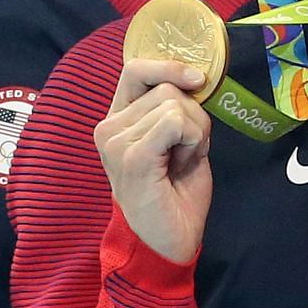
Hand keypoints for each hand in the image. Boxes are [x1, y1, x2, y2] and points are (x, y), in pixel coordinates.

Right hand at [94, 59, 213, 263]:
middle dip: (193, 115)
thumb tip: (194, 78)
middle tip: (186, 150)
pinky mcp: (132, 156)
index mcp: (117, 120)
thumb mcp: (178, 141)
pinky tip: (181, 164)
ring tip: (181, 162)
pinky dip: (192, 140)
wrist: (169, 240)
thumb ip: (177, 109)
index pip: (135, 69)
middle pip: (166, 87)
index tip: (198, 79)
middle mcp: (108, 127)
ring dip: (194, 132)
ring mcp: (116, 141)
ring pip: (174, 104)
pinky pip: (175, 122)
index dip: (169, 66)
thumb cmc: (175, 194)